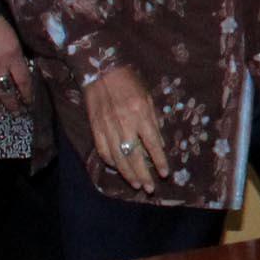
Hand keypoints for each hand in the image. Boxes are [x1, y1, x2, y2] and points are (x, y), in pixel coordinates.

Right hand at [84, 64, 168, 193]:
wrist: (101, 70)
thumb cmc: (129, 82)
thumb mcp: (148, 98)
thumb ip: (153, 121)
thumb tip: (159, 144)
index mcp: (140, 114)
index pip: (152, 143)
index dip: (159, 161)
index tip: (164, 174)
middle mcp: (124, 123)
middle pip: (134, 156)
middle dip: (143, 174)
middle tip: (149, 189)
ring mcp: (107, 127)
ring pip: (118, 157)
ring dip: (127, 173)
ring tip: (136, 184)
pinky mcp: (95, 128)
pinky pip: (103, 150)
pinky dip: (110, 162)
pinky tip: (118, 168)